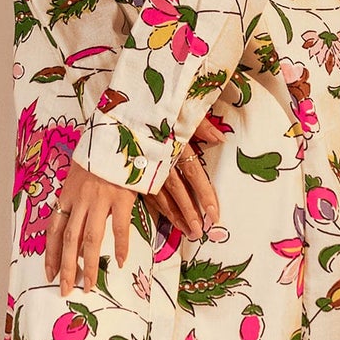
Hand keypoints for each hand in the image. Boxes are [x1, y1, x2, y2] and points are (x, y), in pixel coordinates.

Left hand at [45, 161, 135, 296]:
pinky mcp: (121, 197)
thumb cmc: (99, 155)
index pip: (54, 230)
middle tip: (65, 289)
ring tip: (89, 285)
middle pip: (69, 240)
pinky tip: (121, 262)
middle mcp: (80, 200)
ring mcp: (100, 199)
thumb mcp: (80, 176)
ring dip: (89, 265)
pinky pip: (119, 227)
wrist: (119, 134)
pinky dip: (121, 246)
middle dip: (66, 268)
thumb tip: (77, 228)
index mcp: (67, 194)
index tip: (49, 274)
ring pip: (90, 239)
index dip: (50, 254)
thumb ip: (76, 200)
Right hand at [145, 108, 227, 240]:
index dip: (205, 194)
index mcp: (175, 145)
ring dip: (174, 215)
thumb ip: (202, 124)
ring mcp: (146, 167)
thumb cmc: (155, 107)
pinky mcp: (134, 172)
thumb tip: (220, 139)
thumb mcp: (180, 109)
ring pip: (161, 196)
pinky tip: (168, 218)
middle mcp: (161, 159)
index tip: (213, 213)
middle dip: (189, 212)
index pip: (194, 174)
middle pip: (178, 191)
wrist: (120, 108)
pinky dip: (159, 208)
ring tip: (186, 231)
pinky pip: (147, 193)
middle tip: (198, 231)